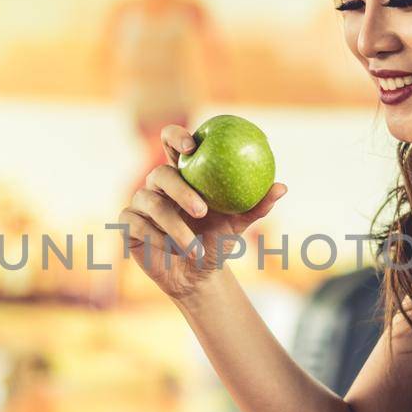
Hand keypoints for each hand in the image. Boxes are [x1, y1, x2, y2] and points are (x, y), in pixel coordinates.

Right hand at [118, 124, 286, 300]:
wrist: (198, 275)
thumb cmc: (218, 243)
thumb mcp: (239, 225)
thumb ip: (257, 205)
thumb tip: (283, 187)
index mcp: (183, 175)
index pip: (172, 143)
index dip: (176, 136)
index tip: (192, 146)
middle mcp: (158, 185)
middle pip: (160, 174)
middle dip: (180, 190)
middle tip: (201, 209)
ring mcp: (140, 203)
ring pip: (150, 203)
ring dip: (174, 227)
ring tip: (193, 247)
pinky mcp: (128, 224)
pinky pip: (135, 223)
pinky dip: (155, 237)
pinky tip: (169, 250)